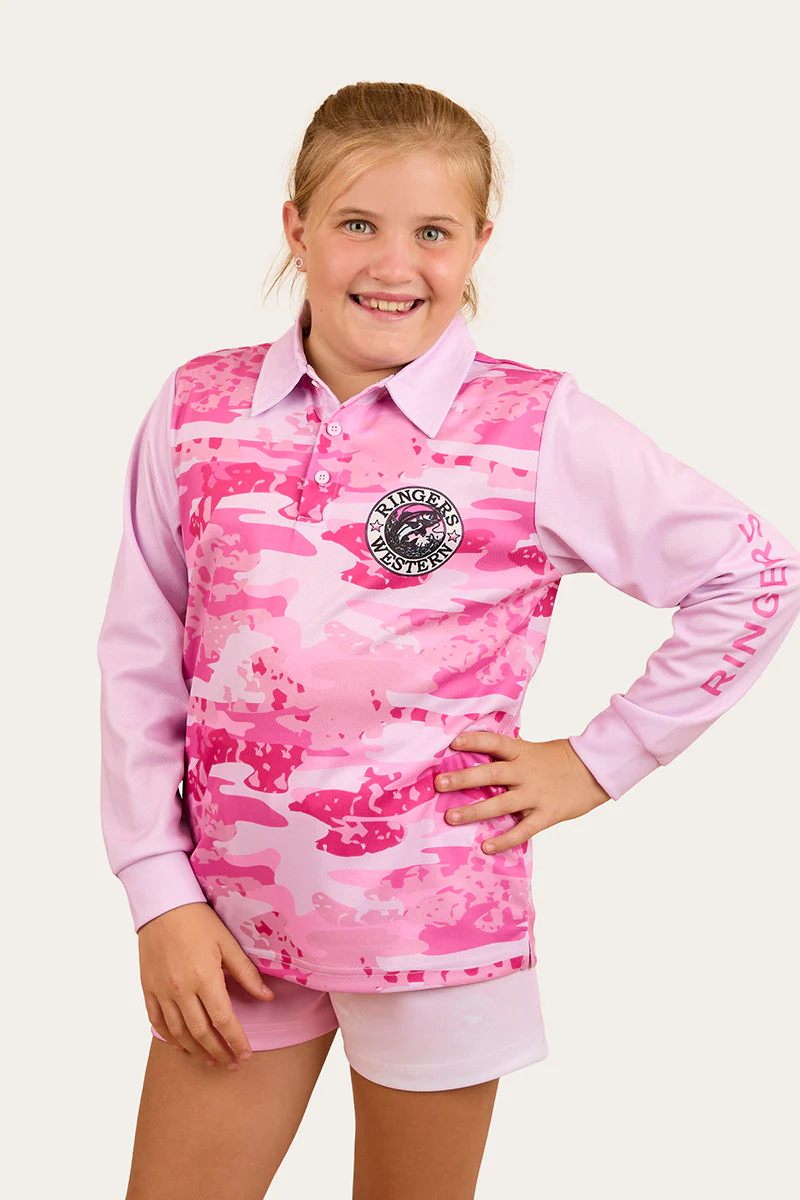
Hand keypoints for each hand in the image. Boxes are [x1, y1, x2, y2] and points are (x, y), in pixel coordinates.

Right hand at [138, 901, 274, 1068]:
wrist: (162, 905)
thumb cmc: (198, 920)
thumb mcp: (227, 942)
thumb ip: (246, 973)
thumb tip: (267, 996)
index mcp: (204, 977)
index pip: (223, 1020)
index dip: (236, 1041)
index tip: (246, 1055)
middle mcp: (181, 989)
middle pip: (201, 1033)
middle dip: (218, 1052)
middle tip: (231, 1064)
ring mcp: (161, 991)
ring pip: (179, 1033)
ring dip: (197, 1051)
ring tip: (212, 1061)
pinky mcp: (148, 989)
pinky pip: (158, 1022)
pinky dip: (170, 1038)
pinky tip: (183, 1046)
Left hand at [435, 732, 610, 852]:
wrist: (595, 770)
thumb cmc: (559, 760)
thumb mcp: (533, 750)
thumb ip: (509, 755)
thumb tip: (478, 755)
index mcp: (522, 752)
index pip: (495, 742)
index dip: (474, 741)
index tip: (453, 743)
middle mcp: (526, 771)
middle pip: (491, 773)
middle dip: (463, 779)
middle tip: (440, 784)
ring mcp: (535, 794)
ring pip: (500, 803)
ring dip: (474, 811)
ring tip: (451, 817)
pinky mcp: (547, 814)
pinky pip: (522, 830)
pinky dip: (504, 839)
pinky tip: (486, 846)